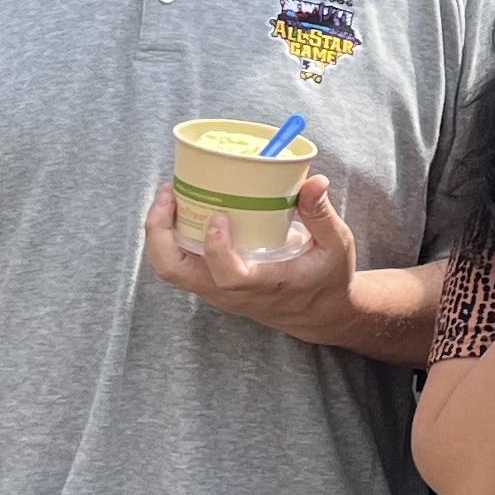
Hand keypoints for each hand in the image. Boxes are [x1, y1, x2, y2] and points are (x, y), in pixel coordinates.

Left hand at [145, 170, 368, 344]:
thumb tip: (316, 181)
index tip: (218, 215)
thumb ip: (321, 214)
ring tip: (168, 196)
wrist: (317, 313)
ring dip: (159, 232)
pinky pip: (178, 263)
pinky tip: (180, 208)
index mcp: (264, 284)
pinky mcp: (211, 285)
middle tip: (168, 194)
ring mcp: (216, 291)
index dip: (216, 247)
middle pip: (175, 271)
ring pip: (170, 268)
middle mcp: (231, 292)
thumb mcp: (335, 246)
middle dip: (160, 232)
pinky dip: (170, 236)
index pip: (228, 276)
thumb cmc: (326, 277)